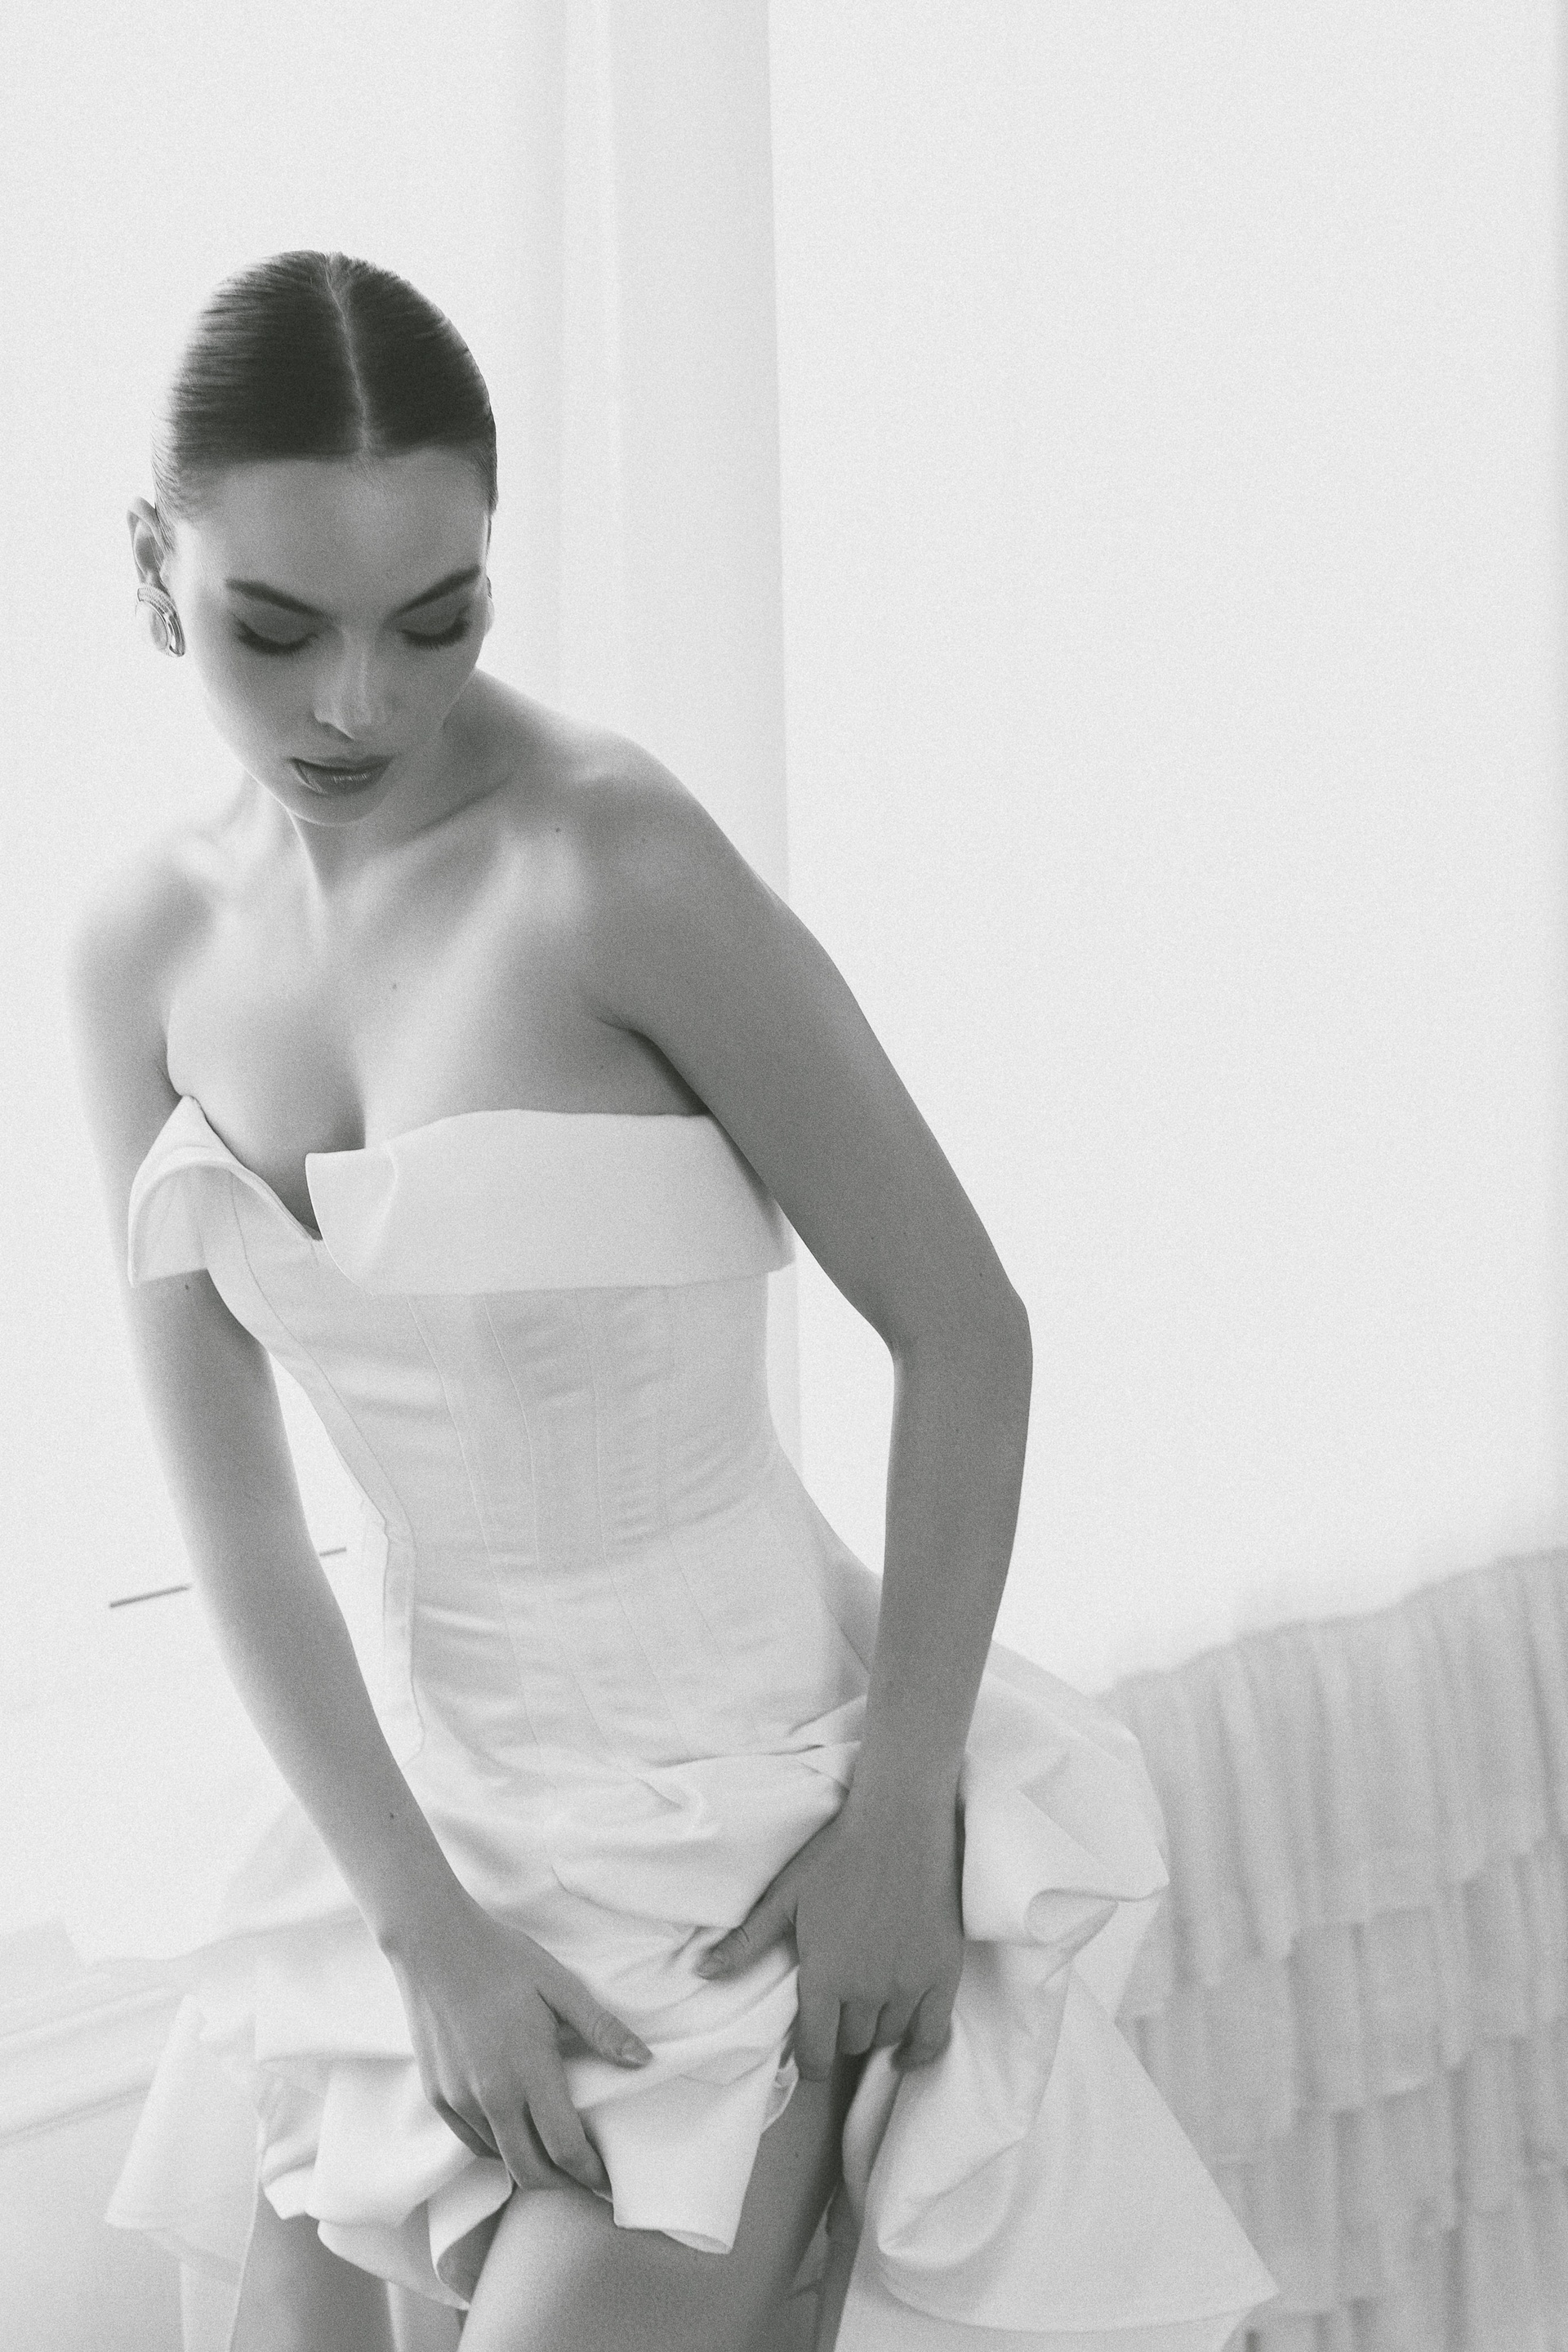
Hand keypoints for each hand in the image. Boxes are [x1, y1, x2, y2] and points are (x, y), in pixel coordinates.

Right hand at [384, 1889, 652, 2194]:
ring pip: (500, 2159)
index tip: (609, 2180)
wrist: (433, 1943)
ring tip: (556, 2156)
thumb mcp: (560, 1985)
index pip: (565, 2146)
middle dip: (564, 2185)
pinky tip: (516, 2131)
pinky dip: (498, 2148)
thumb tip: (645, 2061)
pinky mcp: (437, 2095)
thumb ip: (602, 2028)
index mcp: (527, 2069)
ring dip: (531, 2166)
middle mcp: (490, 2095)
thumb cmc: (503, 1958)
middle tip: (587, 2180)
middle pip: (531, 2171)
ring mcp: (458, 2099)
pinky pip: (472, 2141)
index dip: (591, 2172)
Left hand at [695, 1786, 963, 2079]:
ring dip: (873, 2029)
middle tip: (836, 2011)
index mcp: (824, 1976)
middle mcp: (866, 1991)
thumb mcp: (785, 1897)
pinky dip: (917, 2051)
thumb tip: (702, 1974)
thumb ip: (747, 1943)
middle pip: (851, 2043)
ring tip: (865, 2007)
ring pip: (886, 2037)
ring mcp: (908, 1986)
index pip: (815, 2050)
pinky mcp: (943, 1976)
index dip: (809, 2061)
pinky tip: (904, 2051)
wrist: (901, 1826)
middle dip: (839, 2033)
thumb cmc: (837, 1856)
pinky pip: (932, 2036)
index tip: (809, 2057)